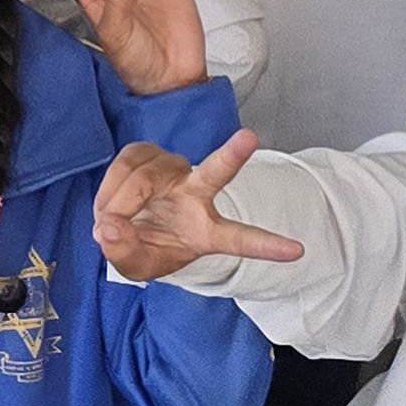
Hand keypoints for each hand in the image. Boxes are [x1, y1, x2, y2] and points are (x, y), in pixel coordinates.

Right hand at [89, 133, 304, 285]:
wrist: (123, 225)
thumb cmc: (144, 247)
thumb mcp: (135, 267)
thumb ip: (124, 253)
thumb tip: (110, 228)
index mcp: (206, 231)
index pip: (241, 239)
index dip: (267, 245)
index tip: (297, 251)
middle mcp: (196, 195)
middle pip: (215, 173)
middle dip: (232, 156)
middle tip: (249, 138)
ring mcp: (174, 169)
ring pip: (144, 177)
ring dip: (118, 201)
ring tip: (109, 222)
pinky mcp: (149, 153)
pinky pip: (126, 163)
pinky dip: (110, 186)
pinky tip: (108, 204)